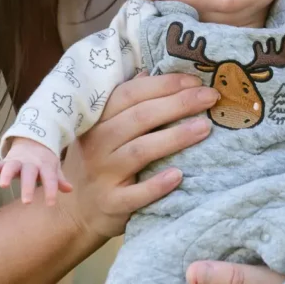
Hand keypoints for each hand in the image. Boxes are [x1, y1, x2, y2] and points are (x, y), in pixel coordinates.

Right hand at [0, 138, 71, 206]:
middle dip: (27, 187)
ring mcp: (17, 161)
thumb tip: (70, 189)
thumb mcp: (54, 168)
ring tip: (3, 186)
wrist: (33, 140)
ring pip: (11, 166)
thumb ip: (59, 179)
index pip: (50, 177)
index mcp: (45, 165)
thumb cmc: (44, 160)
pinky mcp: (6, 161)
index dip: (51, 190)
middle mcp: (31, 163)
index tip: (50, 204)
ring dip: (7, 175)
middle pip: (29, 173)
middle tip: (27, 202)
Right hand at [60, 72, 218, 241]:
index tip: (195, 81)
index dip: (164, 85)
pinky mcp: (111, 203)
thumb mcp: (104, 129)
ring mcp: (103, 174)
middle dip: (178, 104)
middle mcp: (97, 143)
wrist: (74, 212)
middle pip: (140, 118)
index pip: (131, 93)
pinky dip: (157, 185)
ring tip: (205, 128)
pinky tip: (179, 175)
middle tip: (210, 97)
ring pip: (140, 151)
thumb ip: (126, 102)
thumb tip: (150, 71)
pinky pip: (135, 194)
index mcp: (98, 119)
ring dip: (175, 137)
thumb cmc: (100, 162)